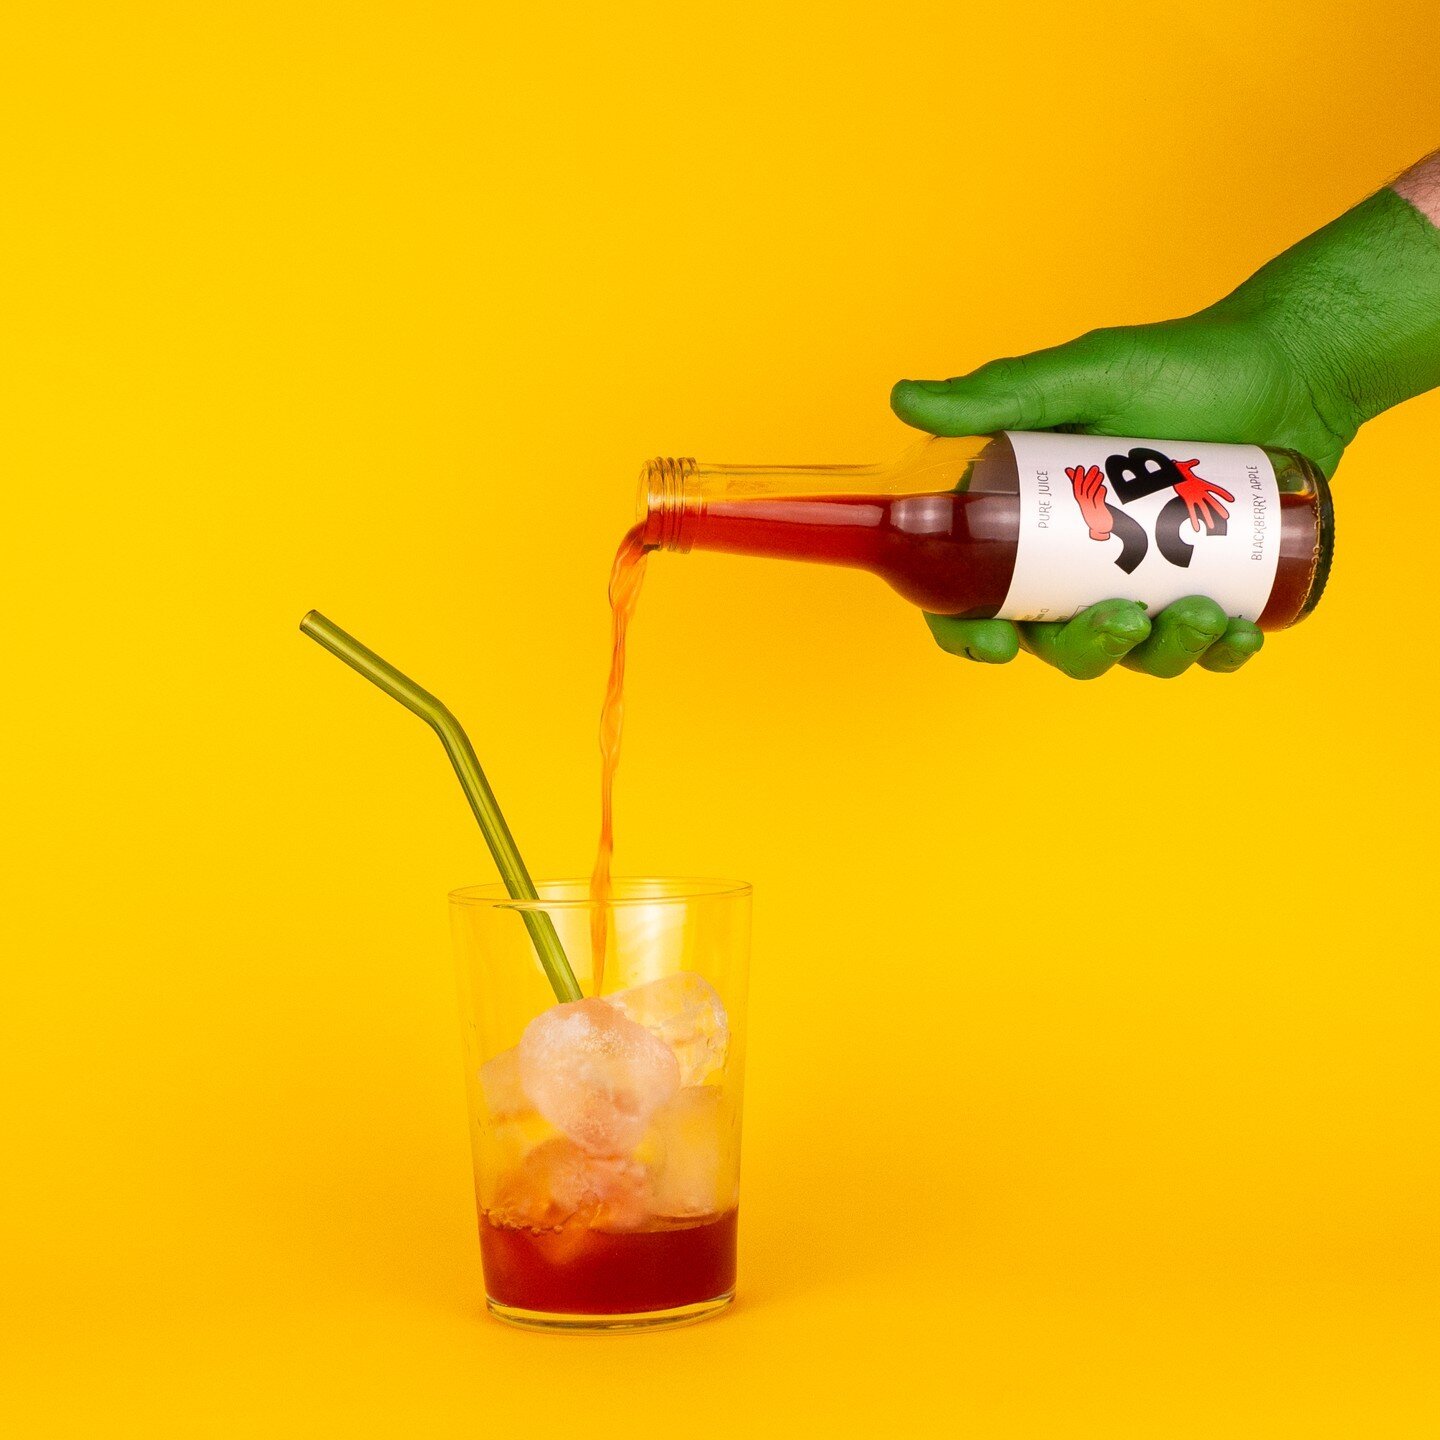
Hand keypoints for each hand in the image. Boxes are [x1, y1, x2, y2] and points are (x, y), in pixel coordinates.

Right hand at [891, 306, 1343, 678]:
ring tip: (1204, 612)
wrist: (1293, 365)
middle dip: (1087, 647)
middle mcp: (1078, 561)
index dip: (969, 632)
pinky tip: (1239, 632)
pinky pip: (1203, 647)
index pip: (974, 593)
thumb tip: (904, 400)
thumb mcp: (1088, 376)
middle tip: (1127, 617)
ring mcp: (1145, 580)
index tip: (998, 641)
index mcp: (1028, 520)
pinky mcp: (1211, 589)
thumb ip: (999, 393)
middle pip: (1055, 641)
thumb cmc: (1185, 363)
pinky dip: (1219, 652)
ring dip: (1160, 653)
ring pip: (1131, 652)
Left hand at [1172, 459, 1233, 532]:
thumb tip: (1195, 461)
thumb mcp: (1184, 466)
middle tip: (1226, 517)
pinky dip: (1194, 520)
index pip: (1215, 489)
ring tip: (1212, 527)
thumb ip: (1190, 464)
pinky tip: (1196, 528)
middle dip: (1219, 509)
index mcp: (1202, 484)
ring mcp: (1194, 498)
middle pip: (1211, 502)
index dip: (1223, 494)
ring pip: (1203, 509)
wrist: (1169, 477)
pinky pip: (1191, 512)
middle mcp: (1200, 492)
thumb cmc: (1177, 470)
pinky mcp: (1186, 501)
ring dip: (1207, 517)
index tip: (1232, 500)